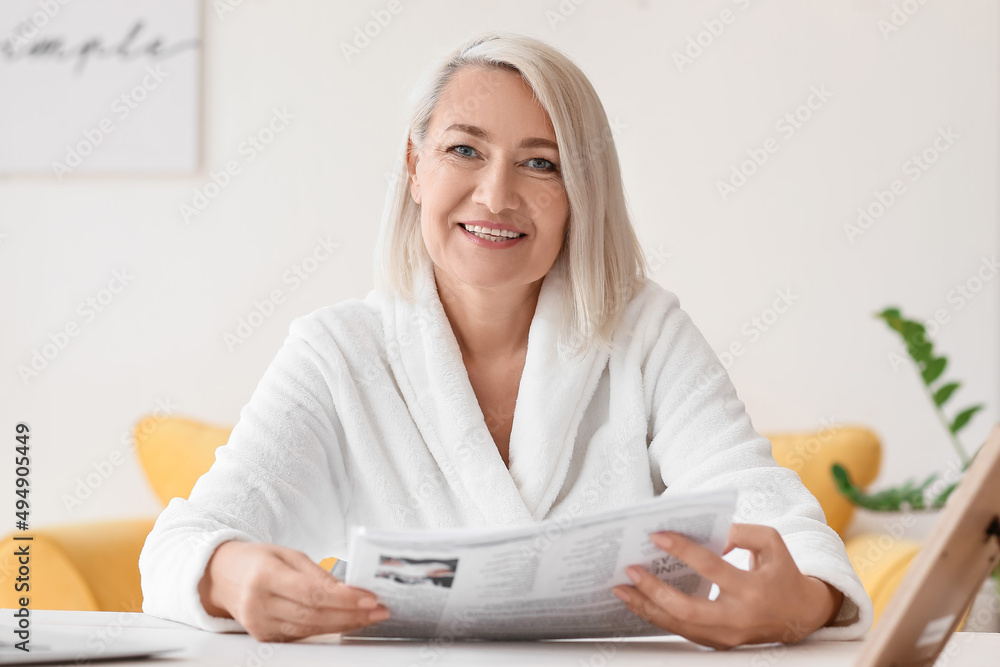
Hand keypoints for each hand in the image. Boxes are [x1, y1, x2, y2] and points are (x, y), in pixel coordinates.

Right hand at [198, 540, 389, 641]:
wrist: (221, 577)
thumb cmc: (257, 561)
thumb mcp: (288, 555)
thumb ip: (317, 573)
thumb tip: (349, 589)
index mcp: (266, 576)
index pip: (312, 593)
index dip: (344, 599)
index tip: (370, 598)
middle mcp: (260, 604)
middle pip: (314, 615)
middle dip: (351, 615)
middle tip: (378, 610)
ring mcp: (260, 624)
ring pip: (310, 629)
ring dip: (344, 624)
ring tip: (369, 617)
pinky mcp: (263, 636)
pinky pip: (301, 635)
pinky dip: (326, 629)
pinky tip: (346, 623)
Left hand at [612, 523, 843, 649]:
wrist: (800, 615)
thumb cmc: (782, 572)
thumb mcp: (771, 542)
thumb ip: (740, 532)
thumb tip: (707, 532)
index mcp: (752, 589)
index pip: (712, 568)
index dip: (682, 550)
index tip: (656, 535)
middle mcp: (738, 617)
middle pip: (687, 609)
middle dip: (654, 590)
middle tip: (630, 570)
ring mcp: (726, 636)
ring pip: (679, 626)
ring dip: (646, 607)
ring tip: (621, 589)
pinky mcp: (717, 643)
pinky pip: (681, 631)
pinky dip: (657, 616)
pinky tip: (638, 601)